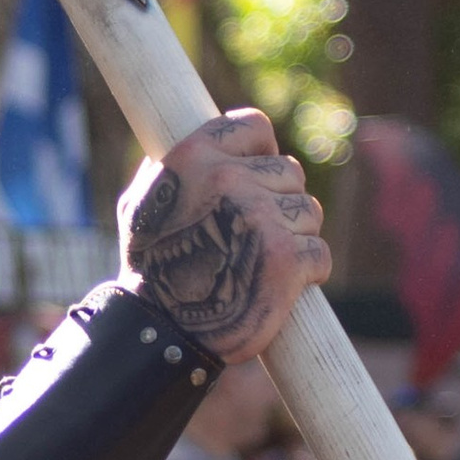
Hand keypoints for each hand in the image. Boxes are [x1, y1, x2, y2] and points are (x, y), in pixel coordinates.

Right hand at [117, 111, 329, 364]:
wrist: (158, 333)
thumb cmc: (148, 269)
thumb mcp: (140, 205)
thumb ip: (172, 170)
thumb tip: (194, 144)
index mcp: (194, 157)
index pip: (254, 126)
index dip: (261, 152)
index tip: (258, 176)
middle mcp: (228, 180)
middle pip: (289, 172)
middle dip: (280, 202)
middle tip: (254, 235)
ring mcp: (260, 218)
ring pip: (309, 212)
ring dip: (295, 237)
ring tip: (261, 263)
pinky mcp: (286, 260)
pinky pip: (319, 253)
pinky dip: (308, 272)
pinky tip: (281, 285)